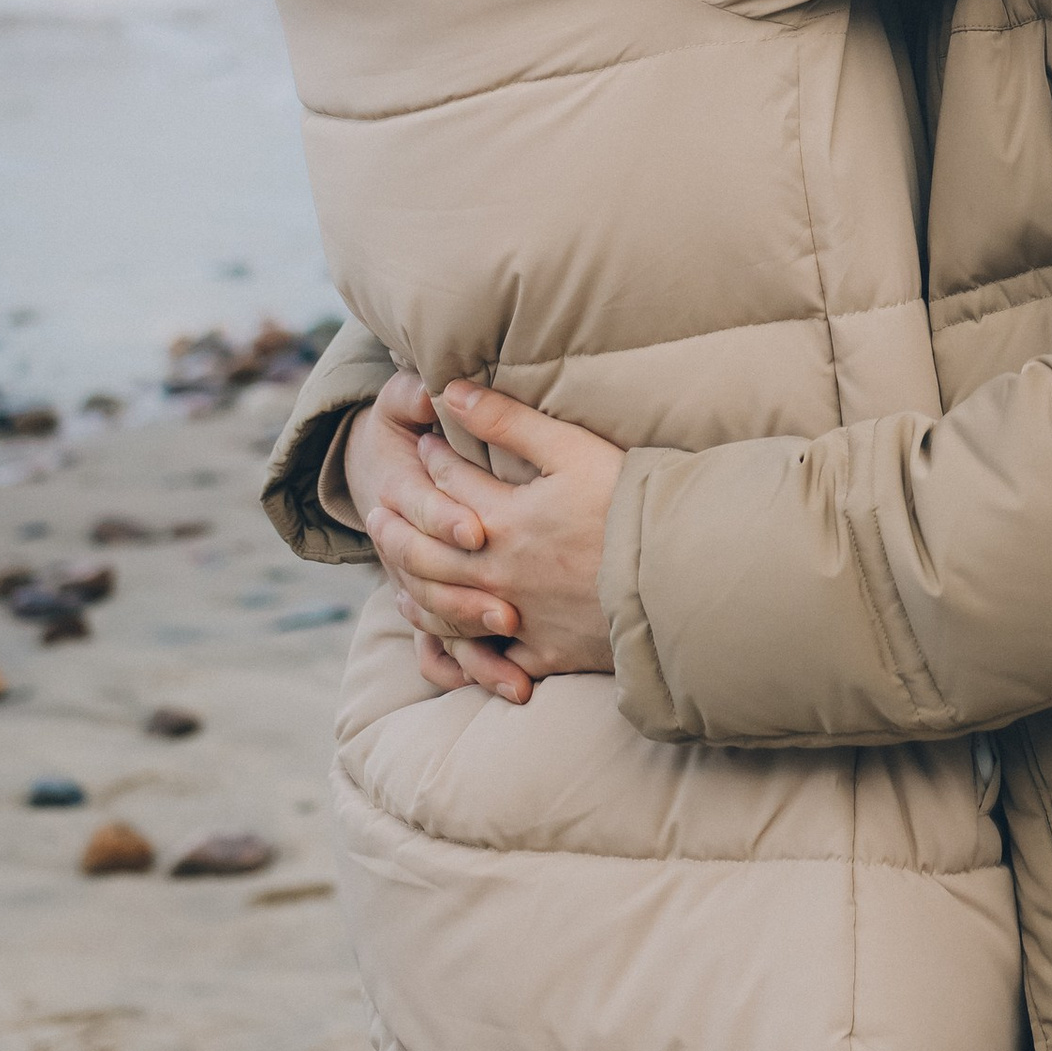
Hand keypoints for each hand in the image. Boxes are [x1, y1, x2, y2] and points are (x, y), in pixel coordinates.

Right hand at [342, 373, 532, 703]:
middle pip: (431, 578)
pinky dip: (462, 669)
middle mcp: (405, 544)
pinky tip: (503, 686)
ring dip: (472, 643)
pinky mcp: (429, 604)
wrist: (372, 470)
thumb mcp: (398, 407)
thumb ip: (411, 396)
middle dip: (468, 597)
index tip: (479, 530)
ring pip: (436, 620)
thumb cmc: (399, 429)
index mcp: (398, 492)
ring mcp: (415, 580)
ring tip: (514, 665)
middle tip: (510, 613)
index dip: (446, 519)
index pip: (421, 509)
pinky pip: (437, 647)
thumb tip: (432, 387)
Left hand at [361, 382, 623, 685]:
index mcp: (504, 519)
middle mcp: (498, 572)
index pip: (450, 484)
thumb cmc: (627, 504)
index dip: (432, 458)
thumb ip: (507, 421)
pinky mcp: (543, 651)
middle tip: (377, 512)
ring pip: (445, 608)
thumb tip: (450, 392)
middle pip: (429, 551)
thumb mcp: (571, 449)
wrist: (674, 576)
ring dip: (415, 589)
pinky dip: (459, 652)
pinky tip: (448, 645)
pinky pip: (487, 659)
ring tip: (397, 579)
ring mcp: (518, 617)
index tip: (424, 442)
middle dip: (399, 528)